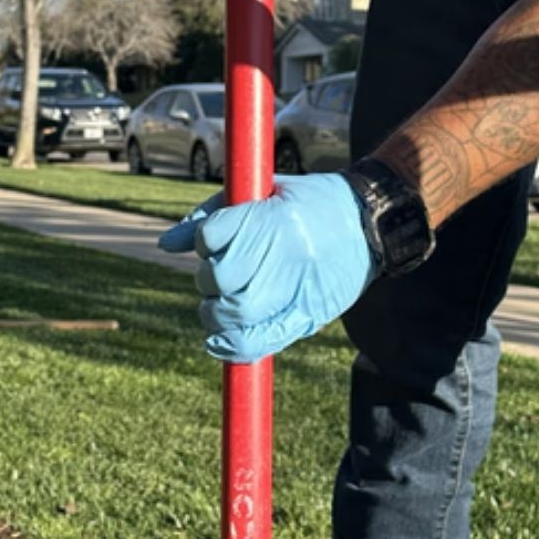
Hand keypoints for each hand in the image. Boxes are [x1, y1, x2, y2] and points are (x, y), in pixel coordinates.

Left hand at [158, 174, 375, 363]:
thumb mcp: (264, 192)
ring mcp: (298, 289)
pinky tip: (218, 340)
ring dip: (215, 313)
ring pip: (234, 313)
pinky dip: (231, 346)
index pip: (212, 237)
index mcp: (275, 217)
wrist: (371, 223)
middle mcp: (286, 254)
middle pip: (219, 278)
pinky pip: (258, 342)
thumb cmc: (310, 201)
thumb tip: (167, 244)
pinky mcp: (307, 317)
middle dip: (208, 281)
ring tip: (221, 304)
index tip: (214, 241)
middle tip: (217, 278)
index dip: (205, 241)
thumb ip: (213, 214)